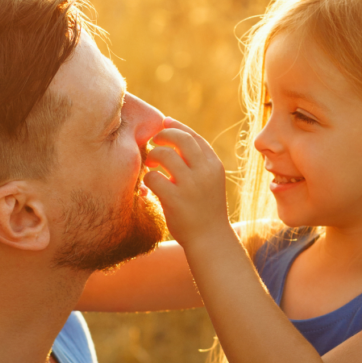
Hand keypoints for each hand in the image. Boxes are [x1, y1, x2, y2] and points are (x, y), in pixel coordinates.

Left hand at [144, 118, 230, 246]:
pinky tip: (149, 185)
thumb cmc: (204, 209)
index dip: (176, 126)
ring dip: (152, 156)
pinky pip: (153, 177)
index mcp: (213, 165)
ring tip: (150, 165)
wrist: (210, 239)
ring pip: (164, 154)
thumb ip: (196, 162)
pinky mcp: (175, 199)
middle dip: (162, 136)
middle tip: (154, 143)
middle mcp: (204, 171)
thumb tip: (173, 136)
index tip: (164, 123)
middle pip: (180, 138)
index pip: (193, 136)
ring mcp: (191, 185)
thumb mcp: (209, 181)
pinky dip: (148, 178)